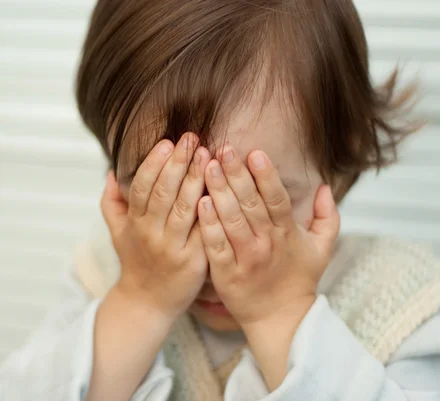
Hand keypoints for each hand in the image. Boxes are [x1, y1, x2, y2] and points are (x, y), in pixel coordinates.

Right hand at [101, 132, 210, 319]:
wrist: (148, 302)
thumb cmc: (136, 260)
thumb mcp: (117, 232)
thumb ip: (112, 201)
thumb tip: (112, 171)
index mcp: (134, 223)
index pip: (142, 187)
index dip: (154, 163)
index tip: (167, 142)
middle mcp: (151, 234)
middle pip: (164, 194)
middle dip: (178, 164)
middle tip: (192, 139)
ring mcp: (173, 248)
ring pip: (185, 209)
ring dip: (196, 180)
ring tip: (209, 156)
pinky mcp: (194, 261)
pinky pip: (204, 231)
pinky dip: (211, 211)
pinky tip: (220, 191)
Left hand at [197, 145, 339, 325]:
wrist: (280, 319)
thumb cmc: (298, 279)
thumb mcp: (322, 248)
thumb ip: (328, 216)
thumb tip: (325, 186)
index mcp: (288, 233)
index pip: (277, 199)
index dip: (266, 175)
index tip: (255, 152)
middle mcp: (267, 243)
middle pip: (250, 203)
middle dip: (236, 174)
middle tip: (223, 149)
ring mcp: (245, 258)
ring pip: (231, 220)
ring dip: (219, 192)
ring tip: (206, 167)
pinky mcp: (226, 273)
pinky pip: (216, 245)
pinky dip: (208, 224)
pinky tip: (199, 203)